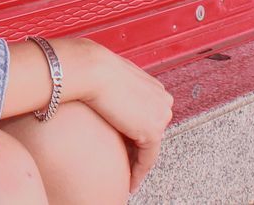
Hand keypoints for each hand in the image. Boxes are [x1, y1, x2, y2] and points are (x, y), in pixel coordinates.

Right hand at [66, 38, 174, 195]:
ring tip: (125, 176)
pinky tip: (130, 183)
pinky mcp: (153, 132)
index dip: (135, 133)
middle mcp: (163, 100)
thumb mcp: (111, 77)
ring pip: (149, 147)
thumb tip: (111, 99)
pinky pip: (147, 159)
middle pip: (149, 131)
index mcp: (154, 86)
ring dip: (136, 162)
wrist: (91, 70)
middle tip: (124, 165)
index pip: (147, 116)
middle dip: (137, 148)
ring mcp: (161, 116)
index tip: (127, 147)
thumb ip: (119, 90)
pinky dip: (138, 173)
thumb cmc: (92, 69)